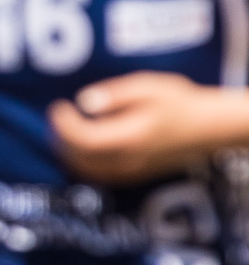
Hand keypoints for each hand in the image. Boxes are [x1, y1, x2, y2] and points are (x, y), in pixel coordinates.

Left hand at [49, 72, 248, 184]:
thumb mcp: (149, 87)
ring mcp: (128, 172)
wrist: (206, 127)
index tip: (59, 106)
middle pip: (78, 157)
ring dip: (67, 150)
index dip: (64, 125)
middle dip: (61, 136)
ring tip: (67, 126)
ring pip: (83, 169)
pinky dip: (80, 160)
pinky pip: (94, 174)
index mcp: (131, 138)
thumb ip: (115, 95)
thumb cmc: (178, 102)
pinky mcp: (130, 177)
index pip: (84, 140)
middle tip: (60, 115)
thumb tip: (84, 101)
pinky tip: (81, 142)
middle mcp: (127, 160)